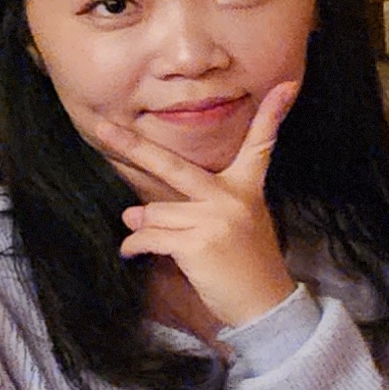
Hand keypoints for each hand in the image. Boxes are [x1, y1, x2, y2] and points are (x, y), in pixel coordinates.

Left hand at [81, 83, 300, 331]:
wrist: (265, 303)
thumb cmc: (247, 264)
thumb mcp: (236, 225)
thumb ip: (190, 210)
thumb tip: (133, 209)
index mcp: (247, 188)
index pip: (261, 145)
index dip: (272, 115)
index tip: (286, 86)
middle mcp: (232, 197)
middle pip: (174, 166)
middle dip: (134, 147)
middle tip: (102, 128)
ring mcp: (215, 219)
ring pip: (154, 213)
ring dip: (145, 228)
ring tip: (156, 242)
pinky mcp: (197, 243)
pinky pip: (148, 236)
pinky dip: (135, 246)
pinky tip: (134, 253)